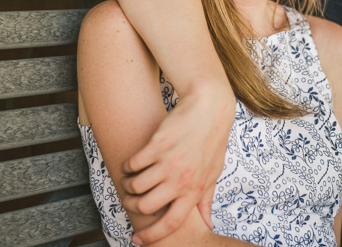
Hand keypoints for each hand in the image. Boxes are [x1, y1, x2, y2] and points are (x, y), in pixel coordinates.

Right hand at [120, 88, 234, 244]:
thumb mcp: (214, 172)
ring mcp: (169, 162)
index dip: (153, 235)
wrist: (209, 107)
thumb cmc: (212, 140)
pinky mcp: (157, 145)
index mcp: (195, 190)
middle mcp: (181, 179)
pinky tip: (133, 162)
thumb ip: (206, 200)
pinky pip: (132, 164)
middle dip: (133, 205)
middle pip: (146, 207)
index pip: (171, 222)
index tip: (138, 240)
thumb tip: (208, 225)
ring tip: (131, 178)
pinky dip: (128, 166)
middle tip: (131, 197)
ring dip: (128, 184)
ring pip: (135, 186)